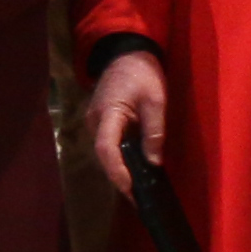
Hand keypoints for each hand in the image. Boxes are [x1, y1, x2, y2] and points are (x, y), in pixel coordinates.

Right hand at [83, 52, 169, 192]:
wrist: (126, 53)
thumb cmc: (142, 73)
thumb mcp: (156, 101)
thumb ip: (154, 132)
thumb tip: (154, 163)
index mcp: (108, 114)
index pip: (107, 149)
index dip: (117, 171)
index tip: (131, 189)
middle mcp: (95, 122)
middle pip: (104, 156)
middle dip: (120, 178)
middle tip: (139, 198)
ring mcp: (95, 122)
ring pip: (105, 153)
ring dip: (119, 170)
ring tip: (137, 188)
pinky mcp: (100, 123)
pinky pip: (108, 146)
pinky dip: (119, 159)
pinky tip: (133, 169)